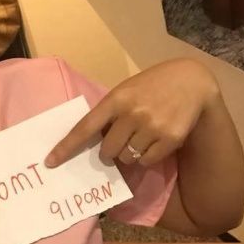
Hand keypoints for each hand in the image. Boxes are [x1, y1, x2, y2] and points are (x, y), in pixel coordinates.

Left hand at [44, 59, 220, 168]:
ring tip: (142, 136)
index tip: (51, 162)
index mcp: (116, 99)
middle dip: (109, 152)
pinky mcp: (170, 139)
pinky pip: (147, 161)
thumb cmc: (152, 87)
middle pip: (107, 151)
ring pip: (128, 158)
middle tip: (118, 143)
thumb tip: (94, 144)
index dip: (66, 147)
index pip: (85, 127)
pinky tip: (156, 140)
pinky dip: (147, 156)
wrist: (192, 81)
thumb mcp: (127, 91)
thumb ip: (111, 113)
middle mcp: (132, 113)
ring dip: (130, 153)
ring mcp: (152, 126)